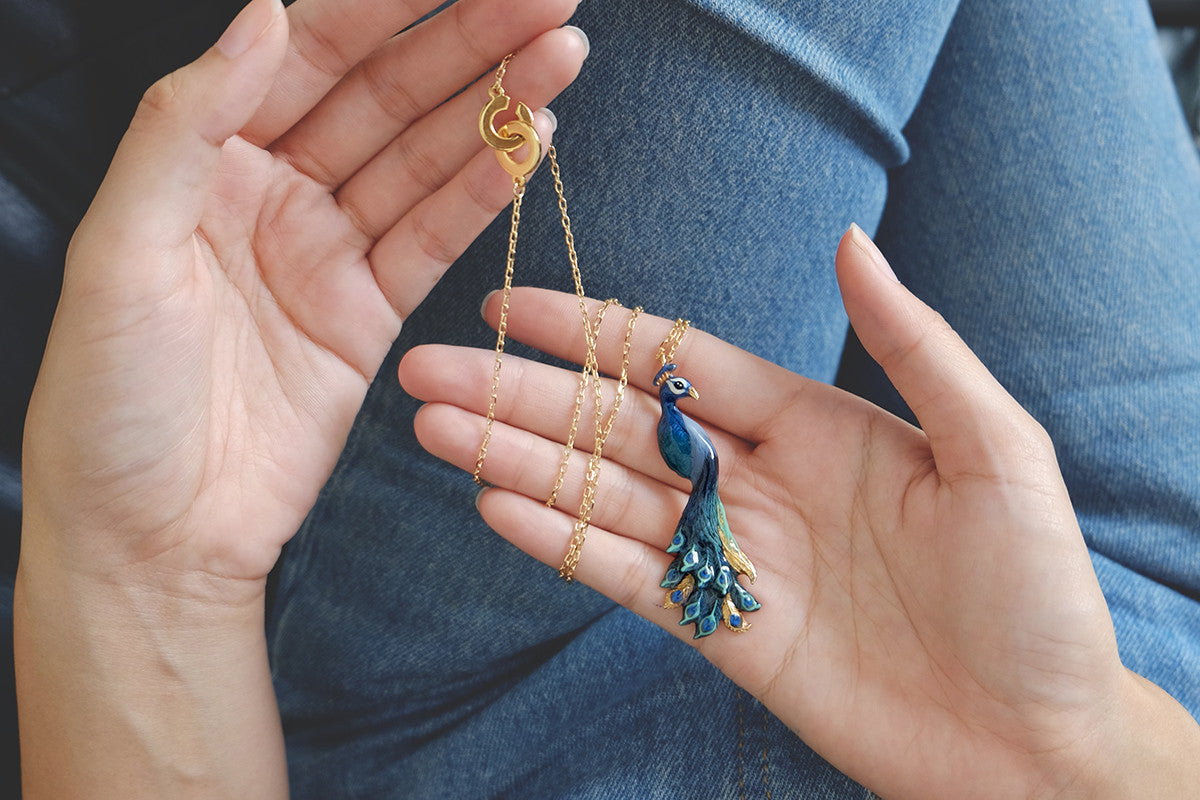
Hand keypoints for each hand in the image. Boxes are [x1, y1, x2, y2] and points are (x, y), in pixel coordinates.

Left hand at [22, 0, 586, 602]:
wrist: (153, 536)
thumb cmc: (110, 401)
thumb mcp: (120, 251)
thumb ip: (186, 125)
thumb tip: (266, 14)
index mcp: (204, 157)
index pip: (309, 50)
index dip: (387, 2)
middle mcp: (271, 190)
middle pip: (384, 94)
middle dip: (467, 42)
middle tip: (548, 0)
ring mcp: (325, 252)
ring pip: (422, 158)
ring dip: (493, 108)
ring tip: (562, 58)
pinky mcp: (368, 316)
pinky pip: (433, 240)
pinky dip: (483, 194)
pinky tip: (529, 145)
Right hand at [399, 226, 1198, 797]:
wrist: (1030, 739)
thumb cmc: (1033, 590)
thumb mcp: (995, 448)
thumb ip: (916, 344)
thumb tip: (849, 241)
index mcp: (811, 421)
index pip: (676, 360)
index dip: (591, 330)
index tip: (509, 306)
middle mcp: (756, 478)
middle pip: (615, 423)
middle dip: (521, 395)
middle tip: (428, 371)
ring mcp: (729, 552)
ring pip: (603, 493)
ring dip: (518, 459)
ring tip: (434, 429)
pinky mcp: (718, 628)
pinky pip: (625, 576)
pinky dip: (562, 542)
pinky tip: (498, 507)